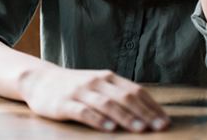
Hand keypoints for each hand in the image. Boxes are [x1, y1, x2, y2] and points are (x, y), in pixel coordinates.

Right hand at [20, 65, 169, 132]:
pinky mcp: (65, 103)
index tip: (165, 121)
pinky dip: (98, 120)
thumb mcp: (98, 85)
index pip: (135, 91)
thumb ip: (117, 94)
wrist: (41, 80)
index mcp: (108, 78)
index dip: (152, 106)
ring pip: (107, 104)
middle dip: (145, 113)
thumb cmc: (76, 87)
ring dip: (126, 116)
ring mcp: (81, 92)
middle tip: (160, 127)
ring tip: (140, 129)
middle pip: (125, 97)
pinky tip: (109, 128)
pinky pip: (84, 111)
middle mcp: (97, 82)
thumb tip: (145, 110)